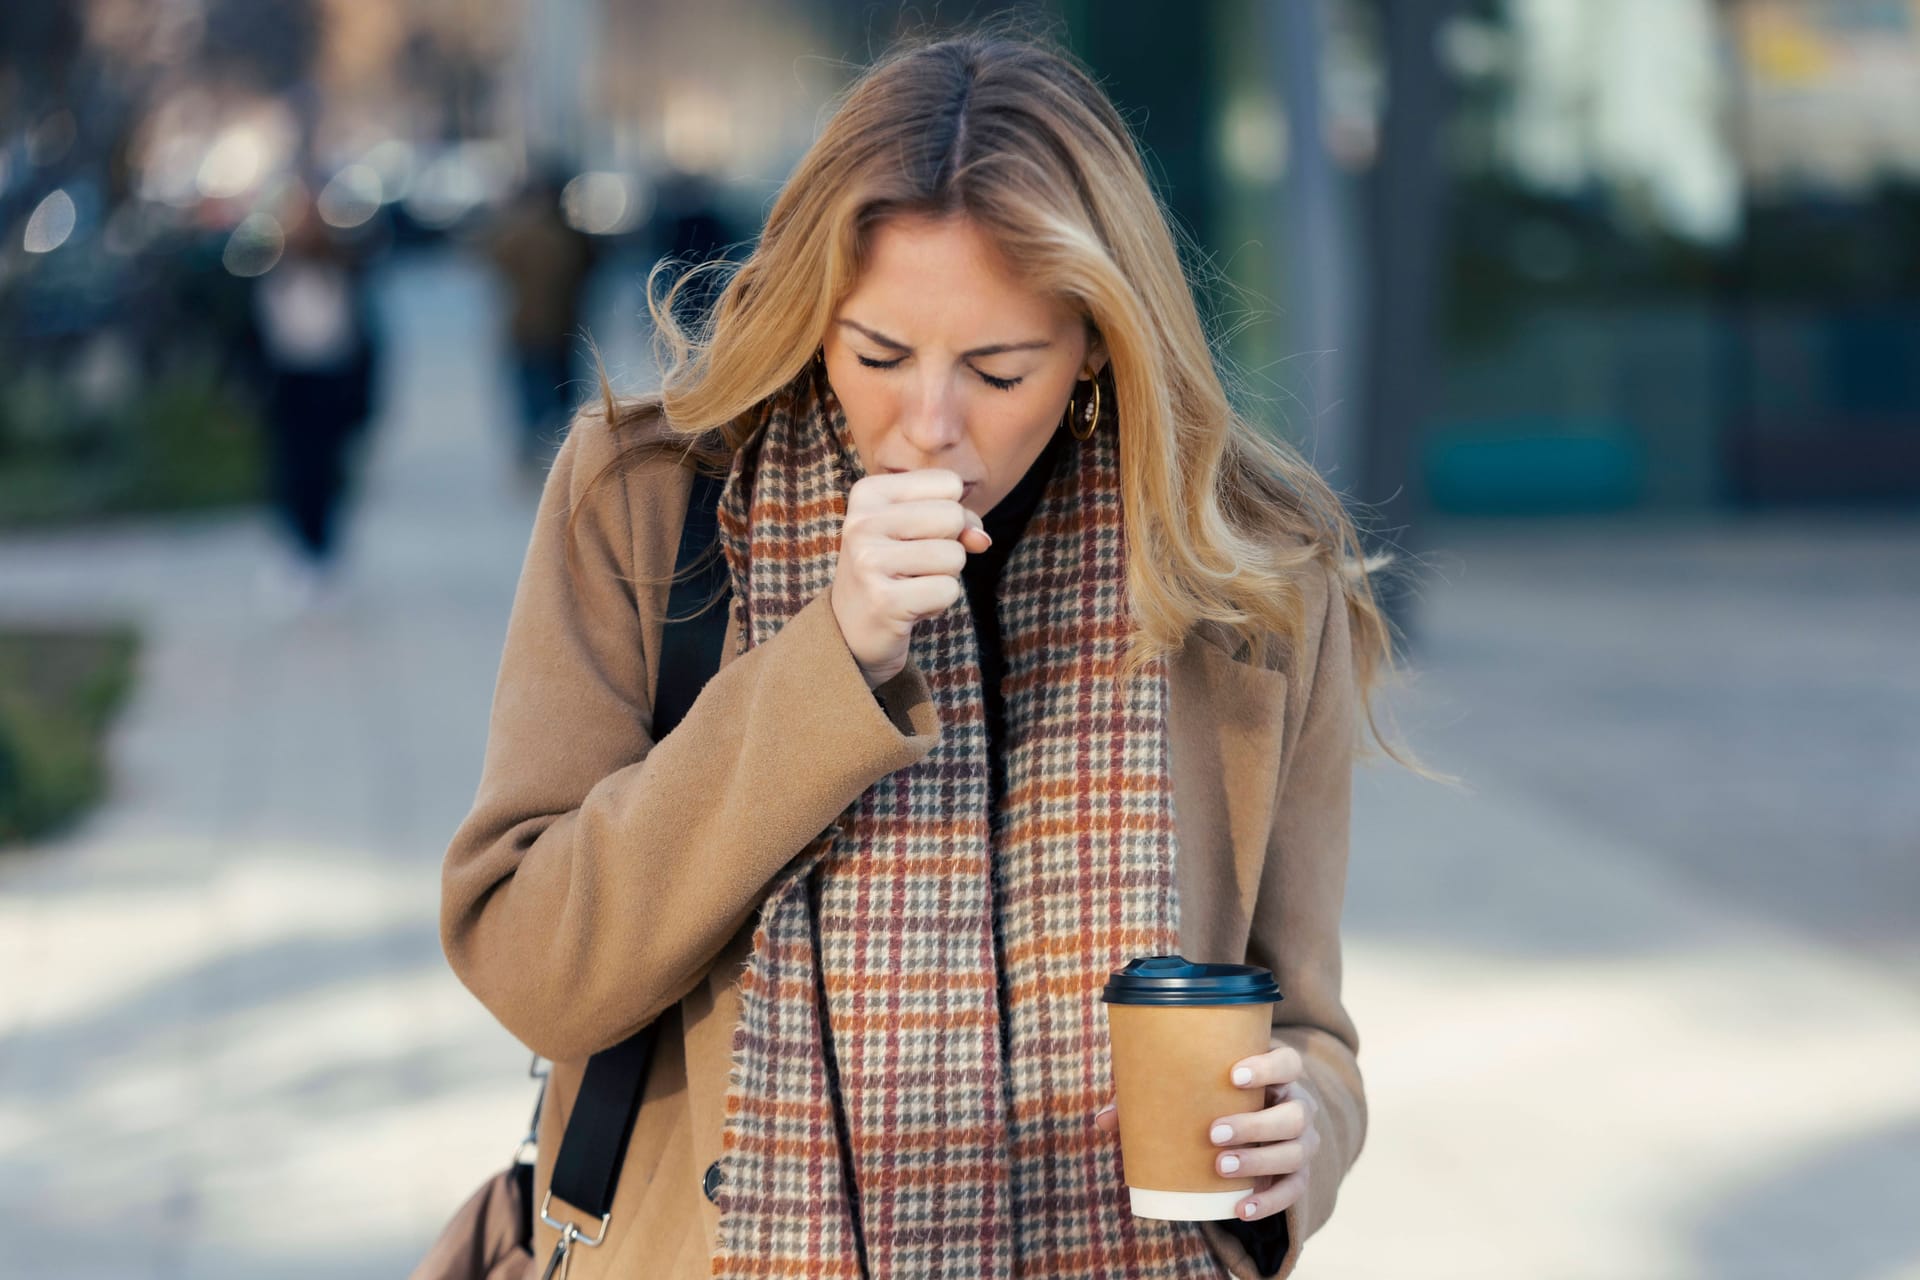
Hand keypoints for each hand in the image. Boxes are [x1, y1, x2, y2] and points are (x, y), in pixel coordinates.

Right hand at [830, 468, 991, 687]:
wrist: (852, 628)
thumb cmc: (894, 569)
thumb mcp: (920, 531)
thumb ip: (959, 521)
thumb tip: (982, 540)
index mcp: (868, 493)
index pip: (948, 482)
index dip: (950, 513)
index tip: (917, 535)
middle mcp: (862, 522)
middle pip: (954, 516)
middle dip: (949, 545)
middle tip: (914, 565)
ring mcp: (869, 561)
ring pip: (955, 555)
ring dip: (944, 577)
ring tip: (910, 585)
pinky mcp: (884, 600)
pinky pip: (948, 590)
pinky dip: (938, 603)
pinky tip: (909, 607)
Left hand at [1092, 1043, 1318, 1224]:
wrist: (1252, 1127)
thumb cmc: (1215, 1098)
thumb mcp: (1192, 1090)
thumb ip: (1149, 1098)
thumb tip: (1101, 1120)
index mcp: (1278, 1074)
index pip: (1288, 1062)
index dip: (1267, 1067)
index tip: (1232, 1075)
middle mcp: (1299, 1105)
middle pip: (1294, 1113)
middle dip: (1255, 1124)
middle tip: (1213, 1133)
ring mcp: (1303, 1142)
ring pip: (1295, 1152)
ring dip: (1259, 1162)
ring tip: (1219, 1167)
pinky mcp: (1297, 1175)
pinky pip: (1292, 1191)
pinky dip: (1268, 1203)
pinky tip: (1239, 1209)